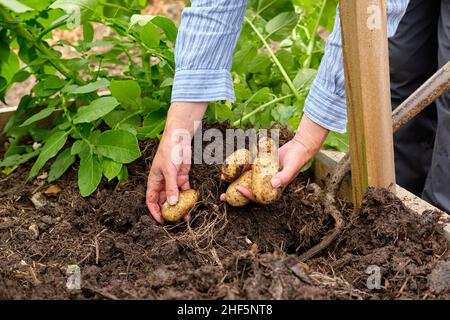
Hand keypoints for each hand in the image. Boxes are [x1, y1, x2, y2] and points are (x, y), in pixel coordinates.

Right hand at [146, 102, 206, 222]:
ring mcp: (173, 180)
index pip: (151, 200)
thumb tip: (173, 203)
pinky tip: (192, 203)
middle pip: (164, 200)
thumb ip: (171, 187)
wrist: (180, 138)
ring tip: (186, 216)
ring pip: (175, 197)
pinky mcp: (182, 177)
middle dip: (169, 211)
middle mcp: (162, 182)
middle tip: (176, 221)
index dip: (155, 211)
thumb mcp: (169, 170)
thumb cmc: (169, 151)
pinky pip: (184, 190)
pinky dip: (187, 196)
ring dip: (180, 206)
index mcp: (154, 181)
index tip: (162, 221)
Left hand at [220, 115, 328, 202]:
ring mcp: (261, 176)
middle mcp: (265, 184)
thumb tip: (274, 184)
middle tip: (222, 196)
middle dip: (234, 195)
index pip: (258, 196)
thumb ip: (285, 177)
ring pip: (245, 180)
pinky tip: (229, 167)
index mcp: (273, 190)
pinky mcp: (259, 166)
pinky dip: (239, 169)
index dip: (246, 195)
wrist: (298, 147)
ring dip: (233, 181)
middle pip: (248, 191)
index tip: (238, 188)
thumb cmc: (297, 159)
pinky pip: (247, 169)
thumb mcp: (292, 167)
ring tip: (221, 179)